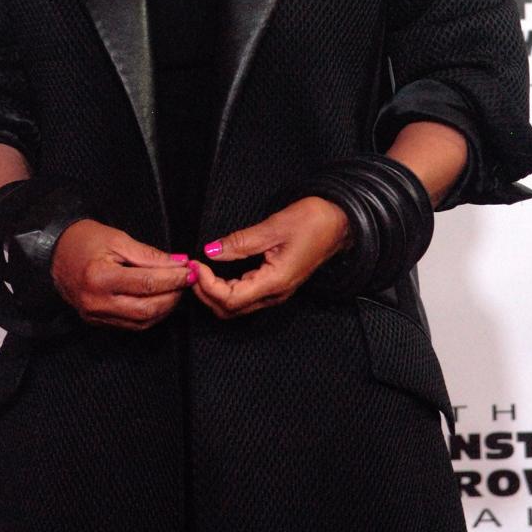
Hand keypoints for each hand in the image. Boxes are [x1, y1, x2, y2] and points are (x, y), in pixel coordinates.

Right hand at [50, 218, 192, 330]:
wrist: (54, 252)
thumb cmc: (85, 240)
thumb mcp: (118, 239)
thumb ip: (150, 255)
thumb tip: (179, 263)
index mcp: (100, 278)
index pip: (148, 284)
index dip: (174, 278)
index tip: (191, 271)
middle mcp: (97, 302)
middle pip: (147, 309)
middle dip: (173, 295)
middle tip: (187, 280)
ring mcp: (95, 315)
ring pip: (142, 322)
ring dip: (165, 308)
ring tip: (175, 290)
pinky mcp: (96, 322)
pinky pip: (130, 325)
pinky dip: (149, 315)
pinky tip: (159, 300)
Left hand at [191, 196, 350, 319]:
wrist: (340, 223)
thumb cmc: (314, 222)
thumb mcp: (273, 226)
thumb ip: (240, 242)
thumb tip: (211, 251)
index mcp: (275, 282)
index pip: (230, 299)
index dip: (207, 285)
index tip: (195, 264)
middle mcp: (275, 293)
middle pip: (230, 309)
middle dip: (205, 293)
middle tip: (191, 269)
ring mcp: (276, 291)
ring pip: (236, 306)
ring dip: (213, 293)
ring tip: (200, 270)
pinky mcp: (275, 284)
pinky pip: (245, 296)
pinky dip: (225, 288)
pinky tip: (216, 272)